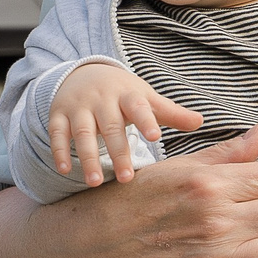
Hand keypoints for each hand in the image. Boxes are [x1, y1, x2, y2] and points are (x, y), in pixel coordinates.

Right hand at [47, 62, 200, 183]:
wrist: (85, 73)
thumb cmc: (124, 95)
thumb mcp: (146, 99)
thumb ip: (171, 112)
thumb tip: (201, 122)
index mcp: (127, 95)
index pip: (138, 107)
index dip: (146, 121)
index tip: (155, 138)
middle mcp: (102, 99)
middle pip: (111, 126)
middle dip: (118, 152)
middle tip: (126, 179)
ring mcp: (79, 107)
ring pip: (83, 132)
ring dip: (88, 157)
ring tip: (95, 183)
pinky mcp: (59, 115)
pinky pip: (57, 133)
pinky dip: (59, 151)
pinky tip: (64, 170)